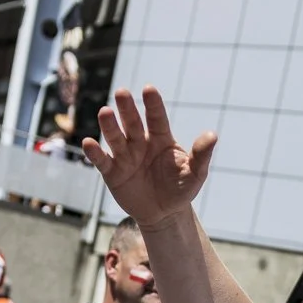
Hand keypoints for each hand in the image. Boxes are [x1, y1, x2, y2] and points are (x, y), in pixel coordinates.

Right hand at [80, 86, 215, 227]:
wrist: (164, 213)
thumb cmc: (180, 188)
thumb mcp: (194, 173)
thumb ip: (201, 154)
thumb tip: (213, 135)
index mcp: (160, 138)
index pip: (157, 118)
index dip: (153, 105)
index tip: (148, 89)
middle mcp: (140, 142)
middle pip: (133, 123)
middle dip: (127, 109)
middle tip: (122, 92)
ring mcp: (125, 156)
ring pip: (116, 138)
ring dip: (110, 126)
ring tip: (105, 112)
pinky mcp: (112, 172)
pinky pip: (102, 160)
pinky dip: (95, 152)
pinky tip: (89, 143)